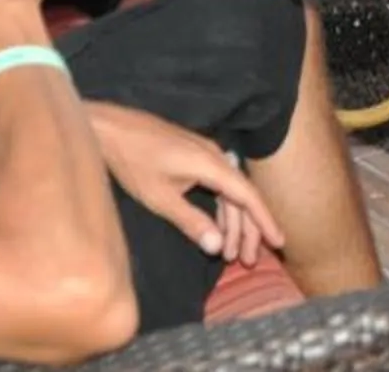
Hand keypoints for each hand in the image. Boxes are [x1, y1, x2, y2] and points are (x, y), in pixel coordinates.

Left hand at [85, 104, 284, 265]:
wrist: (109, 128)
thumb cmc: (132, 161)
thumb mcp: (160, 198)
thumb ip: (191, 221)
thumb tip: (217, 246)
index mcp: (211, 164)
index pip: (247, 195)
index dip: (264, 220)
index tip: (279, 242)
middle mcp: (215, 156)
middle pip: (242, 196)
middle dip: (248, 230)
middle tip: (249, 261)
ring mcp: (205, 154)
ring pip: (229, 192)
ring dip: (232, 223)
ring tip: (232, 254)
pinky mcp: (193, 155)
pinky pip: (218, 185)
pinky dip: (220, 209)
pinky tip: (216, 228)